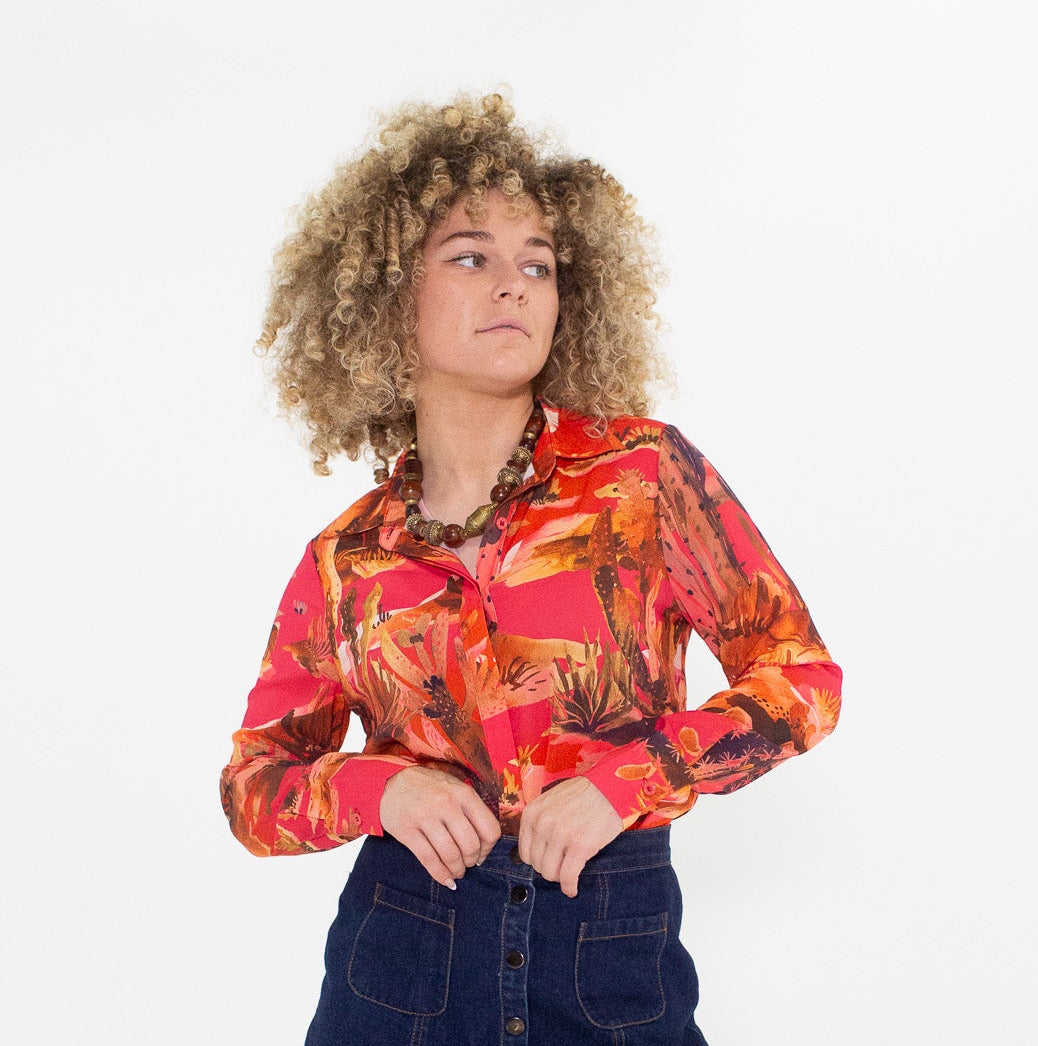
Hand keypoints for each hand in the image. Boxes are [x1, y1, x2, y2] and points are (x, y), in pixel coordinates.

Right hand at [379, 765, 500, 889]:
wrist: (390, 780)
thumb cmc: (428, 787)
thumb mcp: (454, 787)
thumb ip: (471, 808)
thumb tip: (485, 842)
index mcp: (463, 793)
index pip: (489, 828)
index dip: (488, 848)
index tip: (482, 853)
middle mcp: (446, 803)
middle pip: (470, 844)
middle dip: (472, 861)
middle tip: (468, 864)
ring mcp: (425, 816)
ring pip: (450, 854)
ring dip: (457, 870)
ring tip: (456, 872)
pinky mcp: (407, 830)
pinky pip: (429, 859)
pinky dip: (440, 875)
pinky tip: (446, 880)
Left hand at [518, 777, 623, 897]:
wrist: (608, 788)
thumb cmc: (581, 795)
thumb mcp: (550, 801)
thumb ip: (539, 822)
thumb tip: (534, 851)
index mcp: (532, 813)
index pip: (524, 853)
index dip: (538, 860)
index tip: (549, 861)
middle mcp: (542, 824)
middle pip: (537, 864)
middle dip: (550, 868)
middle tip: (562, 866)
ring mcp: (560, 835)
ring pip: (550, 873)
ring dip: (560, 877)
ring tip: (569, 873)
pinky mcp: (580, 846)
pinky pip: (568, 876)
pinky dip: (570, 887)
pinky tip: (573, 889)